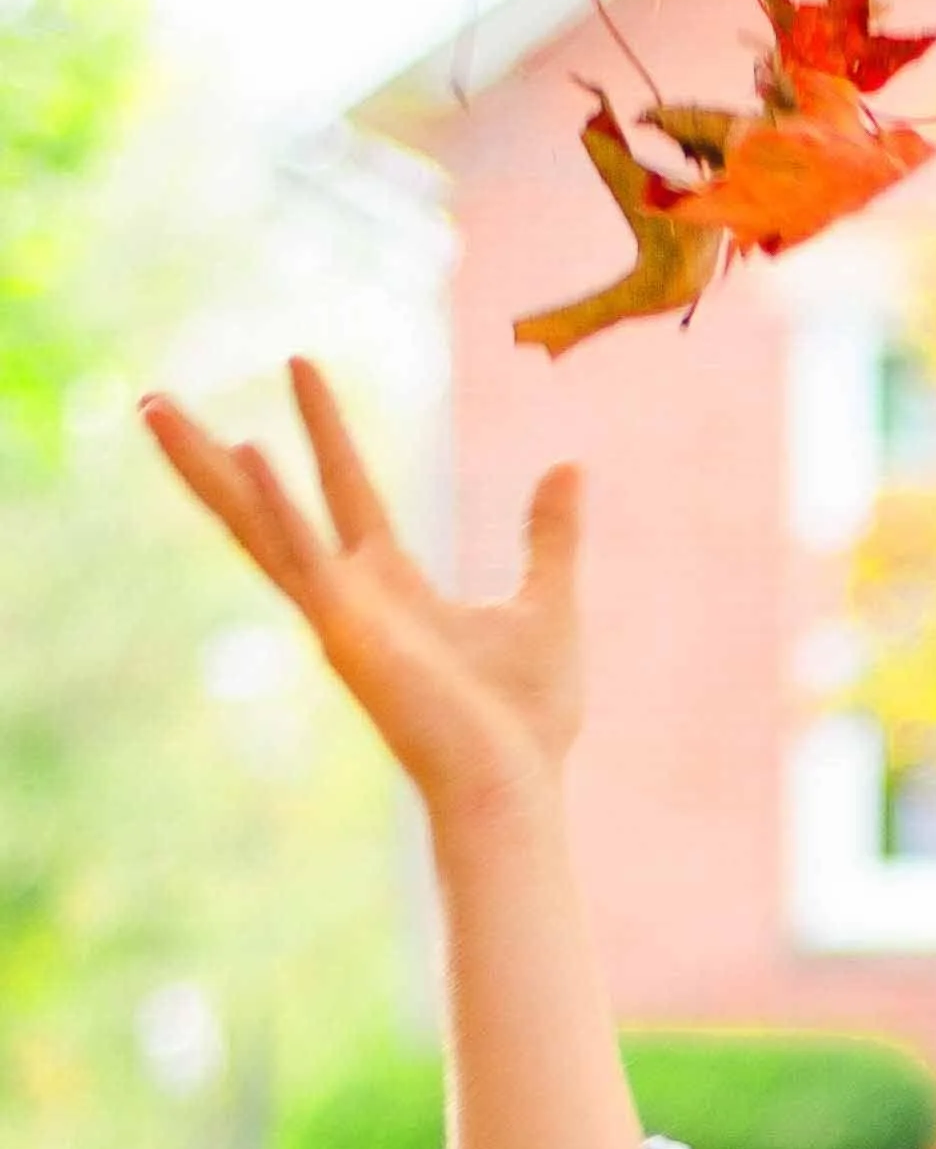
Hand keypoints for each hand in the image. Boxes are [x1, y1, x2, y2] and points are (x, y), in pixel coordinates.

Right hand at [141, 356, 584, 834]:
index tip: (299, 361)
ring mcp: (338, 615)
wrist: (517, 787)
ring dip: (204, 468)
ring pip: (255, 525)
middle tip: (154, 400)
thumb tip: (569, 467)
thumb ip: (548, 537)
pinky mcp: (345, 635)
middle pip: (264, 506)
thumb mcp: (548, 604)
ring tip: (153, 408)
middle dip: (209, 456)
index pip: (345, 487)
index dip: (324, 427)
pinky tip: (250, 452)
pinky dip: (279, 508)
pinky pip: (304, 560)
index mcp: (388, 585)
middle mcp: (348, 596)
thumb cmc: (526, 721)